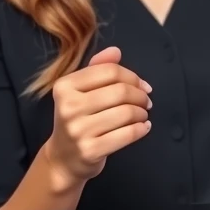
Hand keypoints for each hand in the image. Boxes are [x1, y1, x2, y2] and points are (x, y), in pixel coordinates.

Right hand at [41, 46, 151, 189]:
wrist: (63, 158)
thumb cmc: (77, 119)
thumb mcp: (80, 90)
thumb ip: (97, 68)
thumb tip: (115, 51)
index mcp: (64, 86)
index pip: (110, 71)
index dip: (132, 77)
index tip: (142, 85)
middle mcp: (68, 107)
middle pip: (120, 91)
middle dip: (140, 95)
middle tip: (146, 101)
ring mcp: (78, 130)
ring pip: (127, 112)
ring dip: (142, 112)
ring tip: (143, 114)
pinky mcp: (90, 150)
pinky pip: (127, 134)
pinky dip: (141, 129)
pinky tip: (143, 127)